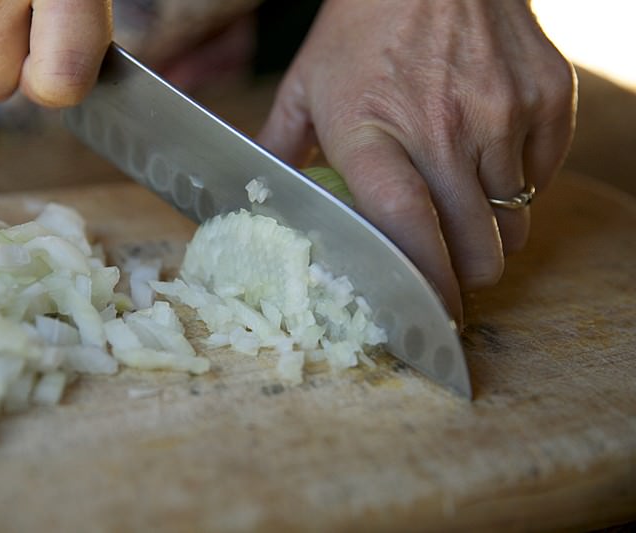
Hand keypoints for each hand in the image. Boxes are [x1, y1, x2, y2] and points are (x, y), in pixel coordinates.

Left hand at [257, 0, 576, 324]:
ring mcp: (501, 113)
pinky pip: (543, 176)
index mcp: (372, 133)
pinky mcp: (546, 98)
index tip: (427, 311)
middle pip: (478, 245)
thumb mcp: (307, 83)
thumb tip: (257, 196)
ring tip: (469, 214)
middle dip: (468, 274)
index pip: (405, 227)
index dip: (423, 282)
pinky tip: (492, 165)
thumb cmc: (362, 26)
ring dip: (493, 234)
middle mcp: (443, 129)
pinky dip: (522, 187)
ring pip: (515, 221)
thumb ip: (281, 147)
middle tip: (454, 267)